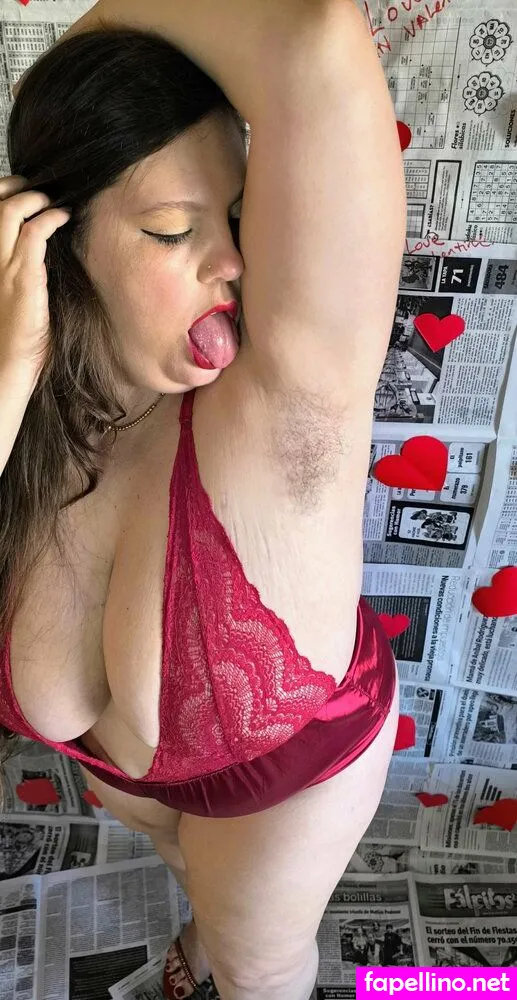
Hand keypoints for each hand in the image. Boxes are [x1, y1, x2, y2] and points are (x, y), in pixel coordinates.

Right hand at [0, 176, 70, 373]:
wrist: (7, 367)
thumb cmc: (16, 340)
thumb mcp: (15, 296)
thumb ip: (23, 271)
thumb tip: (44, 252)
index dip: (3, 196)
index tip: (24, 193)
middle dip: (15, 187)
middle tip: (38, 189)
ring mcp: (2, 267)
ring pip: (9, 211)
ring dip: (32, 198)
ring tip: (51, 200)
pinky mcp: (21, 278)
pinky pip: (34, 233)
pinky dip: (50, 218)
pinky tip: (63, 218)